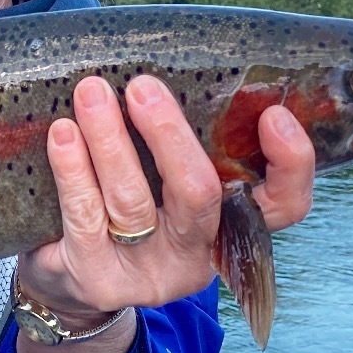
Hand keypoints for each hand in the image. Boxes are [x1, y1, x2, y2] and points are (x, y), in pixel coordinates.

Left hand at [15, 75, 314, 352]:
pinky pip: (86, 215)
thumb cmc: (128, 207)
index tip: (274, 114)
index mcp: (230, 225)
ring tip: (92, 92)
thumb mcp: (167, 181)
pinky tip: (63, 133)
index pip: (283, 204)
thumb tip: (177, 67)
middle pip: (199, 195)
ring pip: (133, 202)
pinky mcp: (98, 277)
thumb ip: (184, 142)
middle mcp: (196, 254)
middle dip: (171, 135)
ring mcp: (147, 271)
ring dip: (110, 140)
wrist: (70, 284)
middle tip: (143, 87)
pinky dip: (74, 169)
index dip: (289, 164)